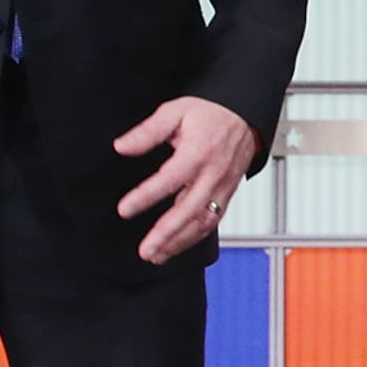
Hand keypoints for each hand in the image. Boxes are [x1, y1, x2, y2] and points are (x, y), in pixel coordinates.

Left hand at [115, 97, 259, 265]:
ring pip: (203, 221)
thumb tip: (122, 146)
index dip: (147, 197)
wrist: (243, 114)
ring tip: (157, 254)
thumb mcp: (175, 112)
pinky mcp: (227, 194)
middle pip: (190, 210)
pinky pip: (212, 221)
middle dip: (167, 234)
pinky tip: (176, 245)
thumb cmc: (210, 113)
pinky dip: (194, 238)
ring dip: (180, 241)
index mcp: (199, 152)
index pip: (170, 180)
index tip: (125, 210)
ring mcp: (223, 187)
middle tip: (146, 249)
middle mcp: (213, 174)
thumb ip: (148, 132)